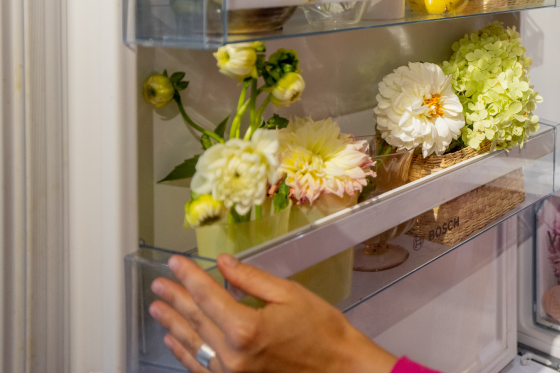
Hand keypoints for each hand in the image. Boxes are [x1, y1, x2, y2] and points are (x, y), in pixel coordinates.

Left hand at [149, 253, 398, 372]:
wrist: (337, 368)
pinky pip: (201, 367)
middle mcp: (232, 354)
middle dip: (175, 297)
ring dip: (173, 324)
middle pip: (195, 319)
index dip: (189, 276)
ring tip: (157, 308)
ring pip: (192, 344)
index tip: (175, 263)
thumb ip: (251, 280)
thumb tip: (224, 263)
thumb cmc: (321, 331)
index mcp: (245, 328)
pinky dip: (184, 352)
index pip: (208, 295)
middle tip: (159, 283)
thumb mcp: (290, 295)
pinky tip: (174, 341)